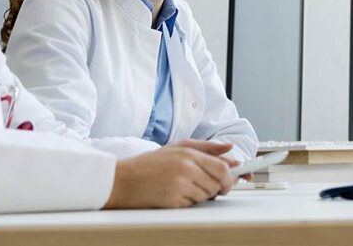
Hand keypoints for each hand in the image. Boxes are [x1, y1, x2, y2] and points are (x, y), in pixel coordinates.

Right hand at [104, 139, 235, 208]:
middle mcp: (187, 168)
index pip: (222, 167)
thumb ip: (206, 147)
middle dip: (216, 188)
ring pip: (207, 195)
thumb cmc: (149, 164)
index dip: (230, 177)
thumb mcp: (177, 147)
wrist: (122, 180)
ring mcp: (180, 185)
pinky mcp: (173, 200)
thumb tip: (230, 149)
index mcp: (189, 154)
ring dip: (201, 195)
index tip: (229, 181)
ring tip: (183, 187)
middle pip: (218, 183)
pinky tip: (175, 195)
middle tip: (203, 186)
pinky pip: (193, 205)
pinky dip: (188, 202)